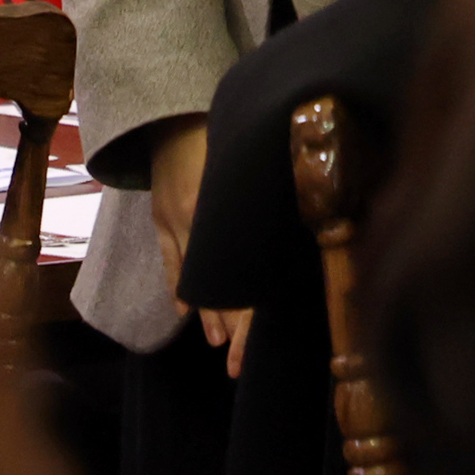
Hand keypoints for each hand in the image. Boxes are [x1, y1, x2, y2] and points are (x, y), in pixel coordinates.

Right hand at [146, 115, 253, 370]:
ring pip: (192, 281)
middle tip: (238, 365)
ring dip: (206, 313)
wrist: (173, 110)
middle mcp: (197, 223)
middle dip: (231, 329)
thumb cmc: (225, 132)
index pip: (240, 283)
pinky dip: (178, 287)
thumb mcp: (254, 167)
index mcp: (226, 212)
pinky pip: (168, 260)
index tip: (248, 353)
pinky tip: (185, 311)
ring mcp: (173, 221)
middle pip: (217, 289)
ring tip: (219, 343)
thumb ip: (274, 203)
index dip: (246, 322)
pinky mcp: (159, 216)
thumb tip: (315, 225)